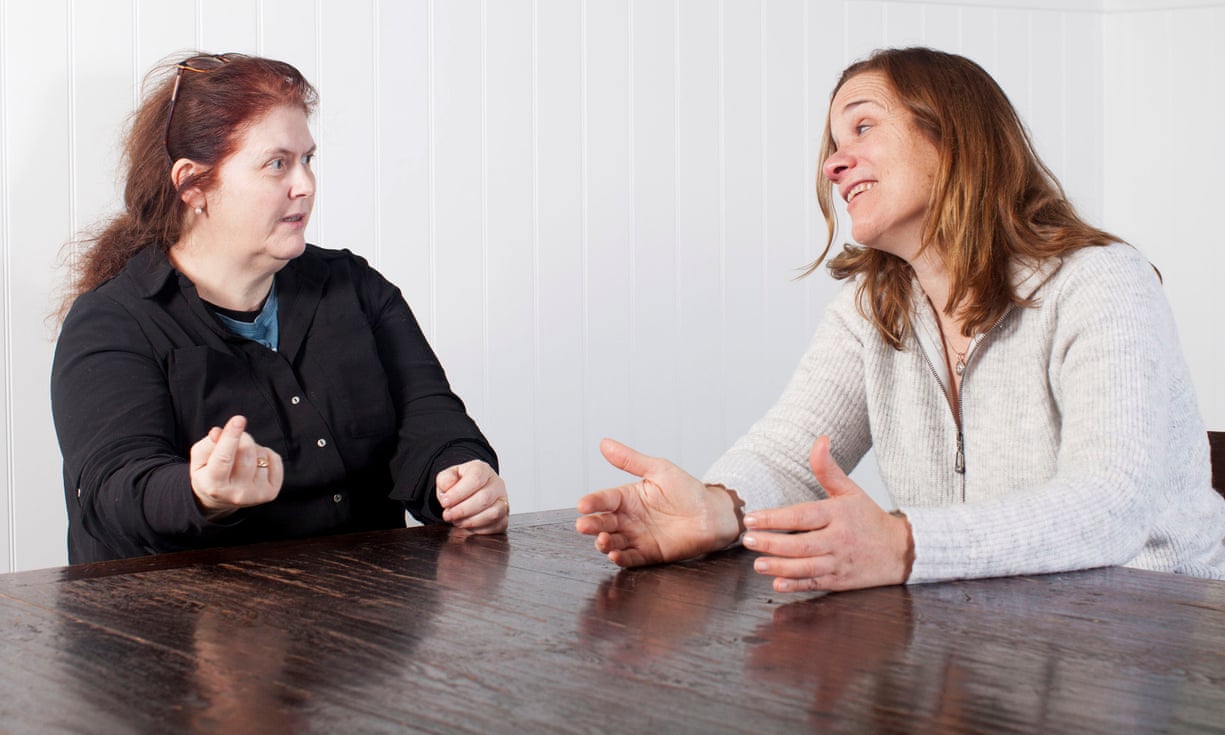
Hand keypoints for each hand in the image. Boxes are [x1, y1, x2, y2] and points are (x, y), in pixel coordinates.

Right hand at [190, 415, 282, 517]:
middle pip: (246, 452)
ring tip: (242, 457)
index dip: (231, 437)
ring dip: (253, 448)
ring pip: (261, 455)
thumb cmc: (209, 473)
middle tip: (236, 441)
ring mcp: (256, 495)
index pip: (224, 458)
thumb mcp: (200, 459)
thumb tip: (218, 432)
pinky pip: (275, 459)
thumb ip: (207, 444)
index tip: (238, 419)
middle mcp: (236, 494)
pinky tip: (255, 463)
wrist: (222, 498)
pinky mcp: (271, 492)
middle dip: (242, 438)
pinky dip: (266, 454)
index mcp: (214, 486)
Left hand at [436, 460, 508, 533]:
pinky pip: (496, 526)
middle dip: (462, 510)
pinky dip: (478, 529)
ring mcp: (503, 501)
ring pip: (493, 513)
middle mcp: (497, 484)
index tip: (445, 502)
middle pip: (485, 498)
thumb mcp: (448, 477)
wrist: (469, 493)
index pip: (475, 478)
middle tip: (448, 514)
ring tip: (457, 520)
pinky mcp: (504, 518)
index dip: (458, 493)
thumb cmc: (460, 485)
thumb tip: (447, 488)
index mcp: (483, 470)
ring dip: (471, 521)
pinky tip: (467, 525)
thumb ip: (445, 479)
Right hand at [575, 438, 743, 566]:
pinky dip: (621, 557)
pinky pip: (631, 557)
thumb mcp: (658, 470)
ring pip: (613, 541)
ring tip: (602, 540)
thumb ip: (631, 460)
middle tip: (583, 526)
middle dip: (592, 524)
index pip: (605, 499)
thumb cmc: (687, 490)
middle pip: (604, 522)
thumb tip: (604, 443)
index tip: (582, 505)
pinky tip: (615, 555)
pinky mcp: (649, 553)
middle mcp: (629, 518)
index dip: (593, 502)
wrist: (712, 514)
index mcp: (628, 497)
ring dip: (603, 542)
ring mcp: (637, 536)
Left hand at [742, 435, 912, 592]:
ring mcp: (839, 562)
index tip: (753, 518)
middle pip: (801, 544)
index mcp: (838, 514)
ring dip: (780, 567)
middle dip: (772, 543)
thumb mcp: (851, 490)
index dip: (776, 518)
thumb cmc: (869, 518)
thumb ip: (828, 469)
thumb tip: (820, 440)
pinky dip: (796, 585)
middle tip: (748, 540)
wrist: (901, 550)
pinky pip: (815, 583)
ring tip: (757, 564)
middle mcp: (838, 539)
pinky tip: (777, 584)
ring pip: (806, 567)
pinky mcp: (840, 580)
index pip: (803, 516)